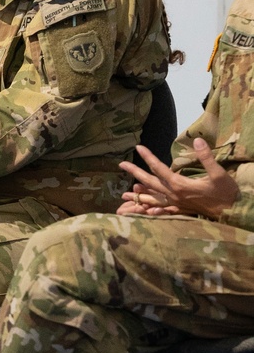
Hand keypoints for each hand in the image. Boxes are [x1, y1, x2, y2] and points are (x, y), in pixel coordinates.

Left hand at [117, 138, 239, 219]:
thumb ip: (206, 157)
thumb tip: (197, 141)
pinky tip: (144, 209)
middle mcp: (173, 195)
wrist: (231, 212)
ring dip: (138, 195)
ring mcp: (175, 204)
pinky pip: (161, 209)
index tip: (138, 147)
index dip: (148, 157)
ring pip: (152, 198)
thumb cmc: (225, 192)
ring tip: (124, 194)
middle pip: (150, 182)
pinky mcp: (180, 209)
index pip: (159, 169)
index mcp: (180, 185)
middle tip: (121, 164)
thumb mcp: (218, 173)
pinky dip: (150, 208)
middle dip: (135, 173)